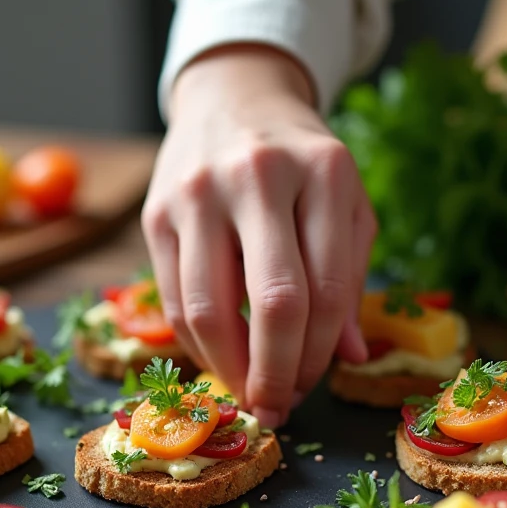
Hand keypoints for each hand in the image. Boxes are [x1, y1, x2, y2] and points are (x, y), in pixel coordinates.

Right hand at [142, 45, 374, 427]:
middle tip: (278, 410)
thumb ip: (350, 277)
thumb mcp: (346, 204)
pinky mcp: (156, 213)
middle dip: (276, 374)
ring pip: (209, 310)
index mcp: (323, 171)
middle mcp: (258, 176)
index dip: (319, 354)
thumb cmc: (302, 162)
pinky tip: (220, 358)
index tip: (311, 387)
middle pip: (271, 303)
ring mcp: (198, 192)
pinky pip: (174, 299)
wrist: (233, 97)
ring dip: (230, 369)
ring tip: (247, 392)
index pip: (326, 289)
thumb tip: (349, 357)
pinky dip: (197, 343)